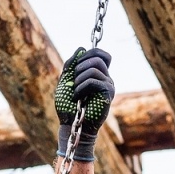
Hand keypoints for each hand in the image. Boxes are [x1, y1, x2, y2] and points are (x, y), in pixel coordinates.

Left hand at [54, 47, 113, 161]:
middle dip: (81, 64)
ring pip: (95, 68)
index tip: (77, 65)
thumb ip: (71, 65)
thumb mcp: (65, 80)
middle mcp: (106, 78)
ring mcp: (108, 86)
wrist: (71, 125)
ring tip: (74, 90)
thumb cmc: (68, 105)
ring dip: (79, 78)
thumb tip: (81, 48)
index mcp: (98, 74)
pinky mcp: (108, 94)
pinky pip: (94, 80)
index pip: (102, 54)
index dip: (90, 53)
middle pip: (99, 57)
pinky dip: (81, 87)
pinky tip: (77, 97)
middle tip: (73, 79)